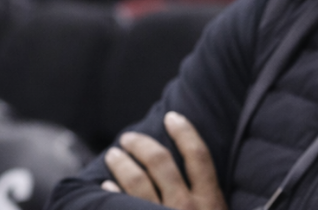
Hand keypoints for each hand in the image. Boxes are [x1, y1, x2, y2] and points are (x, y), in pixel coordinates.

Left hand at [102, 111, 226, 209]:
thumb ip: (211, 199)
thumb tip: (197, 173)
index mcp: (210, 199)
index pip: (198, 156)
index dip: (185, 132)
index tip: (171, 117)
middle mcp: (185, 205)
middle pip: (161, 163)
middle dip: (142, 145)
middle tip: (128, 138)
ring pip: (137, 182)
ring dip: (122, 164)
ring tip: (114, 155)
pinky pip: (124, 204)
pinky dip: (113, 192)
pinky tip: (106, 185)